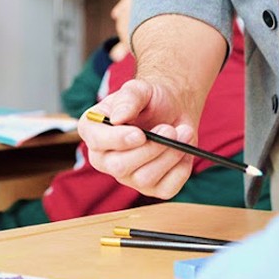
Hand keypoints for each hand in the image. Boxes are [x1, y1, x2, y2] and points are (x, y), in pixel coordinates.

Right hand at [77, 78, 199, 199]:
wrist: (172, 111)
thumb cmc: (150, 100)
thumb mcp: (139, 89)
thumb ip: (128, 99)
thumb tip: (117, 118)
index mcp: (94, 130)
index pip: (96, 141)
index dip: (117, 140)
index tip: (140, 134)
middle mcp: (105, 158)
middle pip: (119, 166)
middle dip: (149, 148)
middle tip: (170, 129)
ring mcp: (127, 176)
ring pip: (145, 178)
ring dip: (169, 155)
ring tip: (183, 132)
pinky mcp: (151, 188)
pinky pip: (166, 188)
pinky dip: (180, 169)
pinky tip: (184, 150)